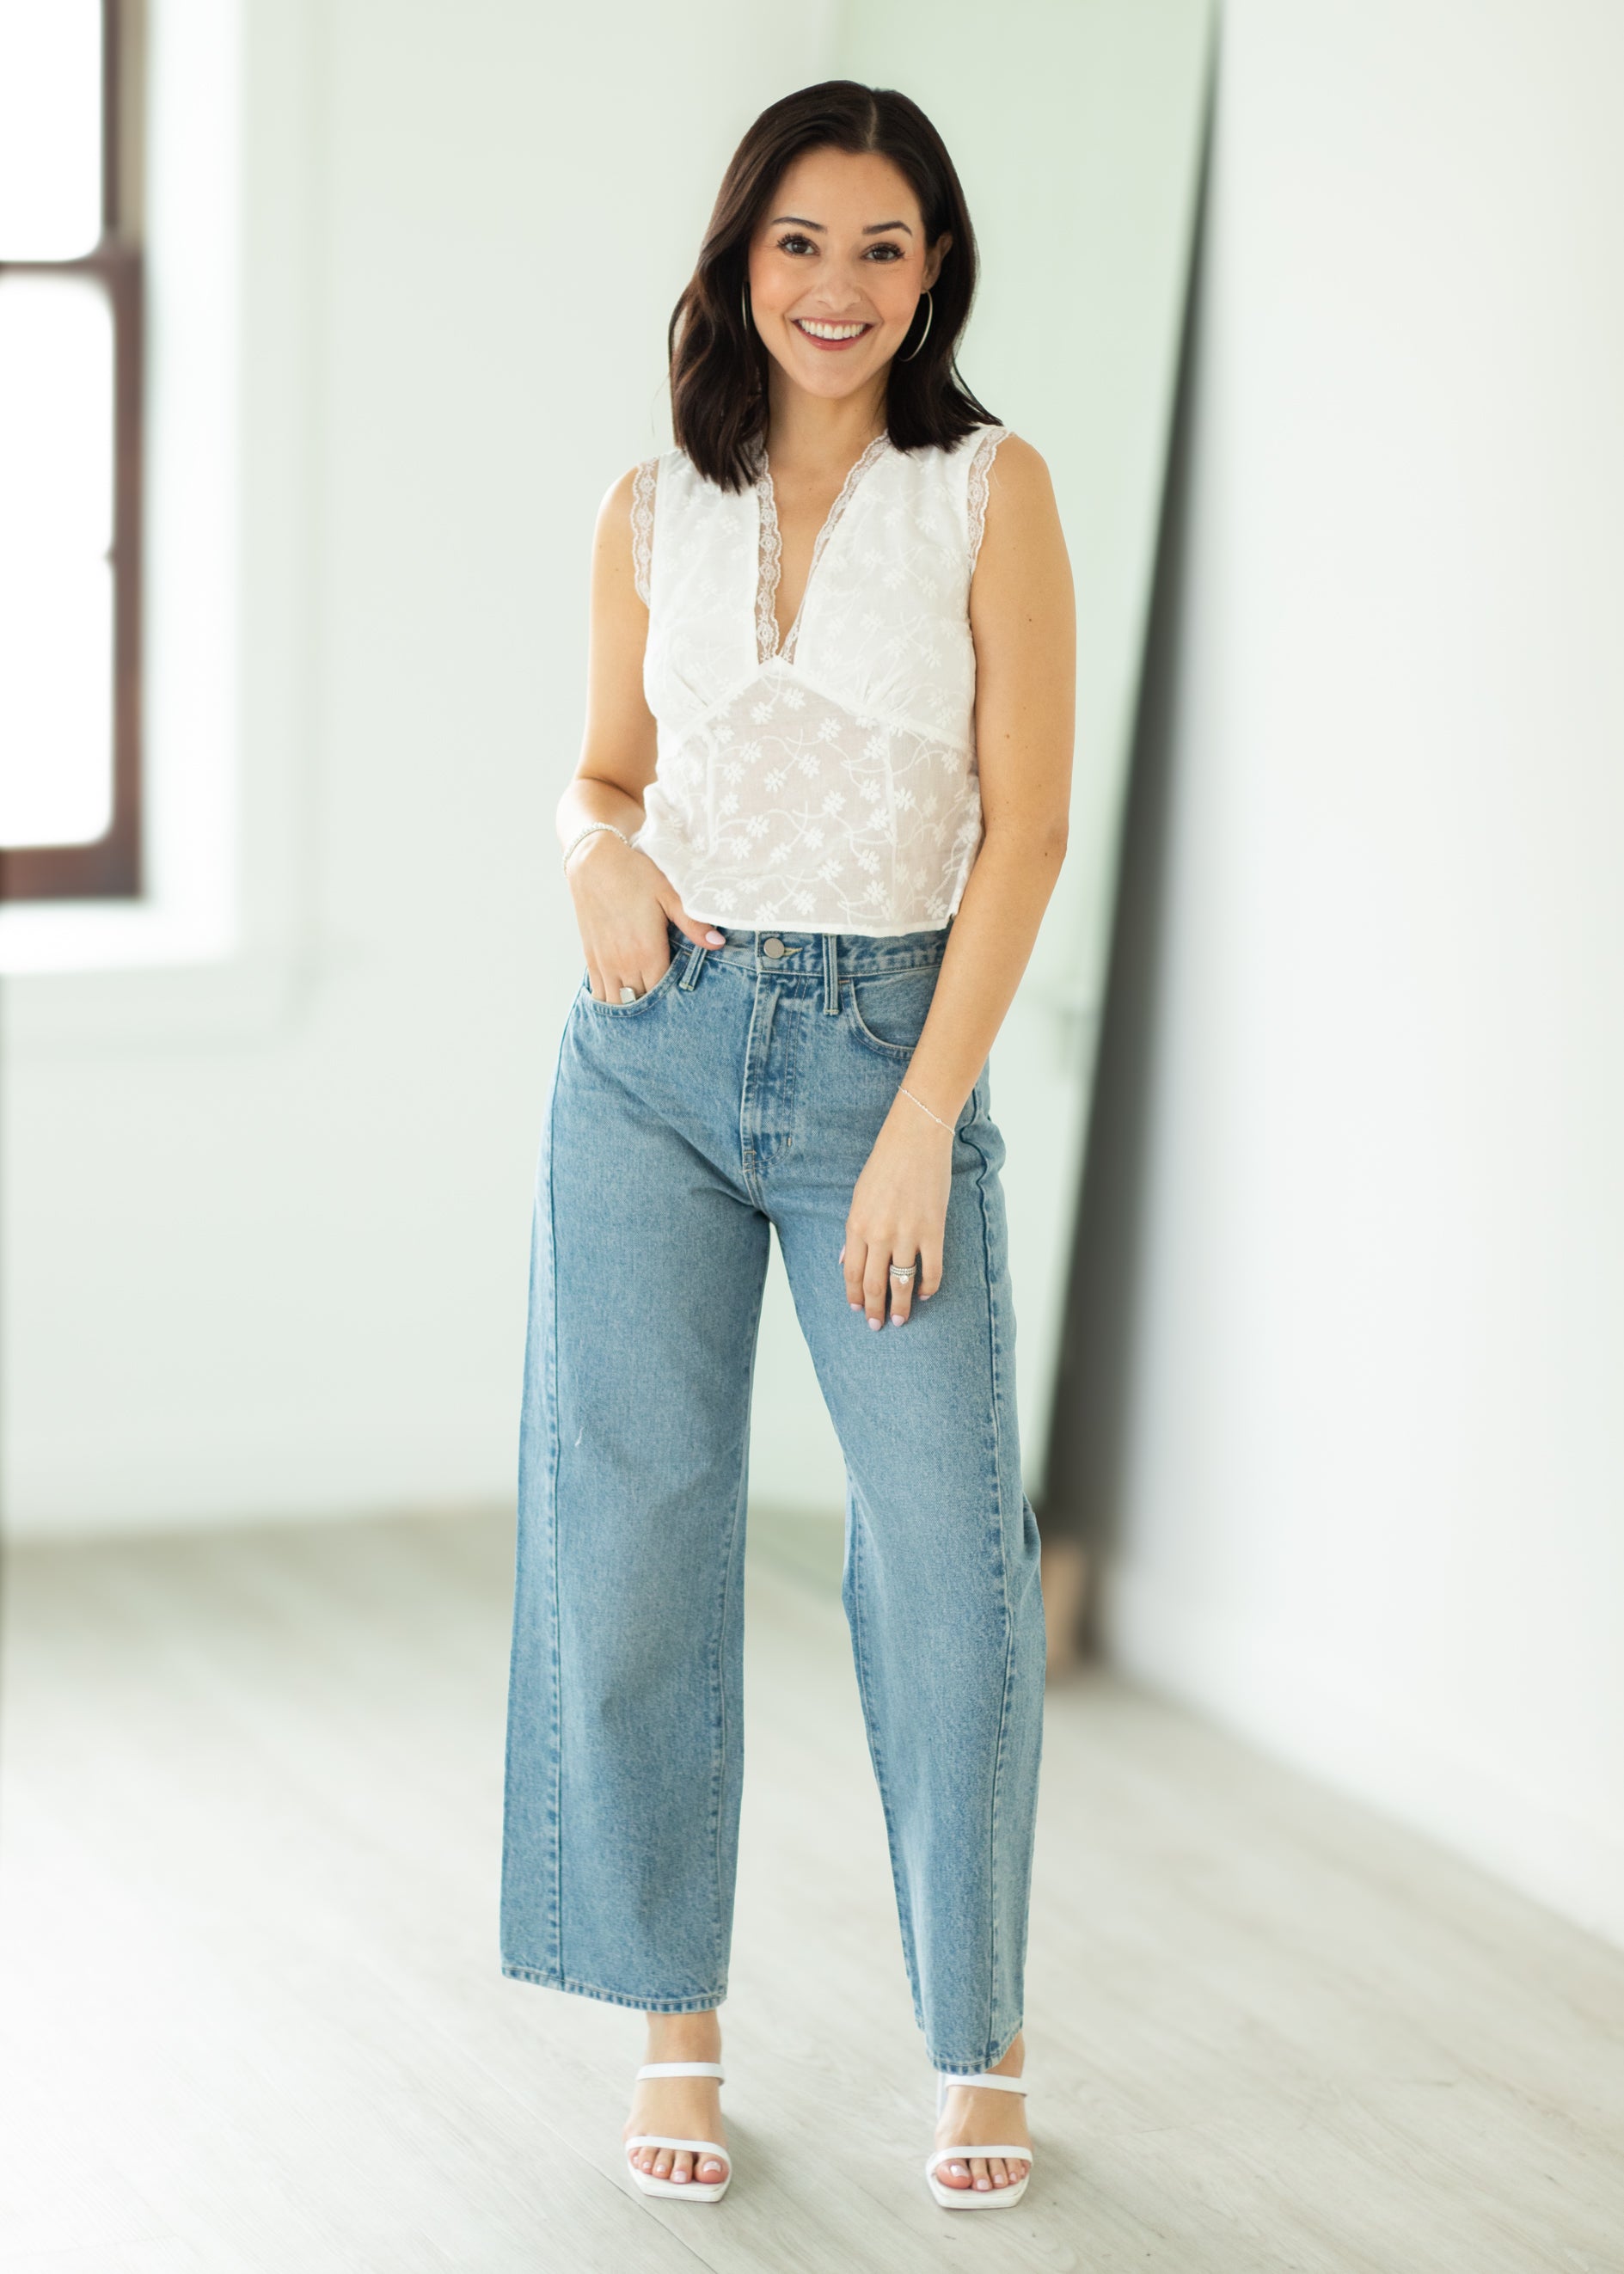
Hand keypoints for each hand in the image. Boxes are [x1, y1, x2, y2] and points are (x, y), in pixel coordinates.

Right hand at [567, 831, 723, 1000]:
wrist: (594, 861)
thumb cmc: (635, 874)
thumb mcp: (668, 895)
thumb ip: (693, 923)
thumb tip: (718, 943)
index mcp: (647, 952)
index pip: (664, 994)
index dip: (675, 1001)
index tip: (687, 1001)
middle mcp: (624, 963)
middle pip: (642, 1003)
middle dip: (656, 1008)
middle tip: (671, 1009)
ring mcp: (605, 963)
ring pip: (618, 1003)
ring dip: (632, 1008)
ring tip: (647, 1010)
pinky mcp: (591, 958)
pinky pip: (599, 992)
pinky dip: (610, 1002)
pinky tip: (623, 1002)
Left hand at [841, 1096, 953, 1327]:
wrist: (915, 1140)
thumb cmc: (885, 1165)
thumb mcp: (859, 1197)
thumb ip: (853, 1233)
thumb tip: (847, 1261)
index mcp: (857, 1226)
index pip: (853, 1273)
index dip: (855, 1296)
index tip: (858, 1310)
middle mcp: (879, 1235)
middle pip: (875, 1284)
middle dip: (874, 1310)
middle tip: (877, 1326)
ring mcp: (907, 1235)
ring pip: (901, 1283)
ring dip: (900, 1307)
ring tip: (900, 1320)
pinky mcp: (933, 1231)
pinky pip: (931, 1270)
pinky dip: (928, 1288)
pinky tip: (924, 1295)